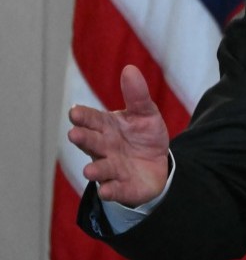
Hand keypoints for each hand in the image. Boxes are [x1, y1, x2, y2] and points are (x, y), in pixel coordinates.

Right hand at [67, 65, 169, 206]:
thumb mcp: (145, 113)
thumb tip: (130, 69)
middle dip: (83, 139)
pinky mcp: (122, 187)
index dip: (83, 116)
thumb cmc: (143, 136)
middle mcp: (104, 148)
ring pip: (100, 169)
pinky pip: (114, 190)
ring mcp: (111, 168)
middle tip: (74, 134)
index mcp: (106, 127)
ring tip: (89, 171)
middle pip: (91, 142)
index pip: (91, 119)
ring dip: (95, 170)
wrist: (157, 165)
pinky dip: (111, 190)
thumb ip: (137, 95)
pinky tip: (107, 190)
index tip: (75, 112)